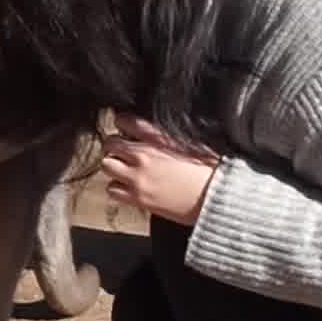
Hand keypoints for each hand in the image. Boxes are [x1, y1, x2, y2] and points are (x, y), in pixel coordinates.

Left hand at [99, 113, 220, 226]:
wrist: (215, 199)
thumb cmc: (210, 171)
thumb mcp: (192, 142)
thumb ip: (166, 135)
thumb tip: (152, 130)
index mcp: (159, 137)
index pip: (126, 121)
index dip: (123, 123)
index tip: (124, 127)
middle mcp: (144, 155)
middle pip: (110, 143)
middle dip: (115, 146)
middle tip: (122, 151)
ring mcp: (138, 177)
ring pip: (106, 165)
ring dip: (114, 166)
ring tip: (124, 170)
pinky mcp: (138, 198)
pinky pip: (111, 189)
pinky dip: (117, 187)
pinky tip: (128, 187)